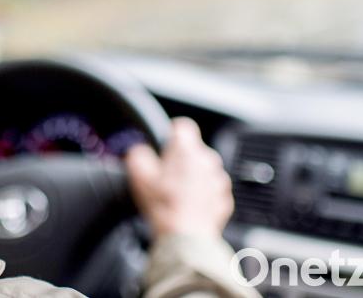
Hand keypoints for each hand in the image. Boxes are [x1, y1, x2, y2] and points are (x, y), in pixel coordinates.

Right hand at [124, 117, 233, 237]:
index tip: (165, 147)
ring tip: (176, 195)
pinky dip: (203, 196)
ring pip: (204, 170)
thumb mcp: (138, 176)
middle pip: (193, 150)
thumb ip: (137, 154)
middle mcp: (208, 159)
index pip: (182, 126)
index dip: (170, 134)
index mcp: (186, 148)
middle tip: (165, 178)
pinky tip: (188, 207)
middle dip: (181, 161)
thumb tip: (139, 151)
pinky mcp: (225, 198)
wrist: (185, 237)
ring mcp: (219, 179)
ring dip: (193, 178)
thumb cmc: (164, 206)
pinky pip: (212, 190)